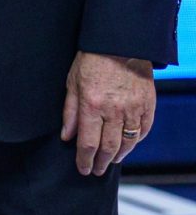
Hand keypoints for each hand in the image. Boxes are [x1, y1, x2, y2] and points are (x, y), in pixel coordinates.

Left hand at [61, 50, 155, 174]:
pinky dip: (136, 141)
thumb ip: (70, 112)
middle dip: (100, 162)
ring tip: (111, 161)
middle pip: (108, 147)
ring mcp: (133, 108)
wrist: (120, 43)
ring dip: (119, 155)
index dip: (84, 159)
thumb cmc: (91, 60)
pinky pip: (144, 129)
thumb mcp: (72, 83)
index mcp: (91, 106)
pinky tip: (128, 145)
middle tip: (95, 170)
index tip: (82, 169)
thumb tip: (66, 136)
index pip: (88, 143)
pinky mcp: (148, 104)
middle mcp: (114, 111)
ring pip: (128, 142)